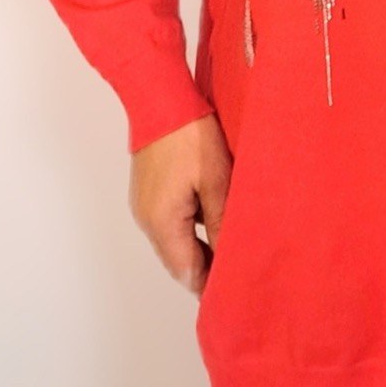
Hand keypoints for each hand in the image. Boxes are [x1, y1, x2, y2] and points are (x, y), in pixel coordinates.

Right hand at [128, 113, 232, 295]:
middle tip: (241, 267)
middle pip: (179, 259)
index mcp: (162, 224)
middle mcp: (147, 220)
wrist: (160, 97)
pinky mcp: (148, 189)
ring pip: (175, 239)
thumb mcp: (216, 180)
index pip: (186, 273)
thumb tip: (227, 260)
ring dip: (200, 245)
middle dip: (207, 267)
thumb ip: (221, 224)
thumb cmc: (190, 137)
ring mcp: (145, 204)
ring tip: (233, 242)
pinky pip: (170, 219)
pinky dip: (191, 225)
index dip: (210, 285)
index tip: (236, 289)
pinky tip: (214, 215)